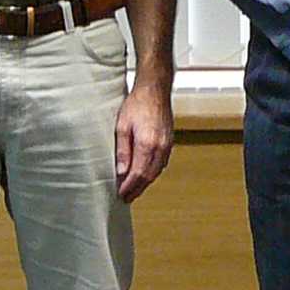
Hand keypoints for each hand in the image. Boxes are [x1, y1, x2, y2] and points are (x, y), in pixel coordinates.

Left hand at [115, 84, 174, 201]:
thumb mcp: (122, 127)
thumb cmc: (137, 104)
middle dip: (137, 189)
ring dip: (145, 183)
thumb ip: (122, 151)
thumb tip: (120, 172)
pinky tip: (144, 175)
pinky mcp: (169, 143)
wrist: (155, 91)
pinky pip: (161, 164)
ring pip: (156, 172)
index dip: (129, 187)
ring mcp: (167, 146)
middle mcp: (160, 148)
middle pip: (148, 176)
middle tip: (126, 198)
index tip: (120, 194)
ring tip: (133, 190)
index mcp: (147, 144)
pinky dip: (152, 173)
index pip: (138, 174)